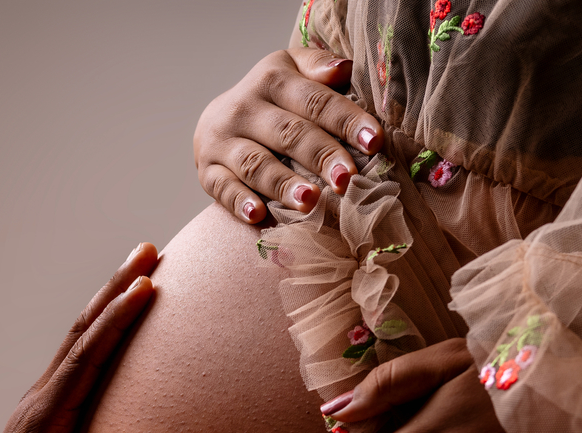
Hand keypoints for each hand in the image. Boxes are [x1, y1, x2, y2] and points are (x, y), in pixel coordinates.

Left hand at [0, 244, 157, 432]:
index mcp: (46, 417)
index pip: (85, 359)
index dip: (115, 323)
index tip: (145, 289)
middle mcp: (46, 396)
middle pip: (83, 331)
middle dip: (116, 289)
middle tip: (150, 251)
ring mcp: (50, 395)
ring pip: (83, 335)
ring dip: (113, 297)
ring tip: (145, 265)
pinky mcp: (57, 401)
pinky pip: (86, 351)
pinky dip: (108, 323)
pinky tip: (127, 313)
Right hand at [194, 48, 384, 223]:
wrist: (218, 121)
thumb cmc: (272, 101)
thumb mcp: (293, 72)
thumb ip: (319, 67)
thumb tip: (345, 68)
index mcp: (272, 79)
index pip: (315, 101)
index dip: (346, 121)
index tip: (374, 142)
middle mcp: (243, 108)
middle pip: (288, 133)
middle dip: (320, 157)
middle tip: (347, 180)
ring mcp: (221, 142)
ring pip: (256, 164)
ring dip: (283, 184)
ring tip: (310, 202)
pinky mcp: (207, 172)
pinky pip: (223, 189)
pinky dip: (240, 203)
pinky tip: (258, 216)